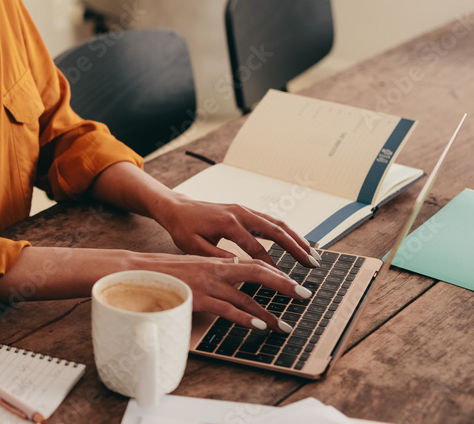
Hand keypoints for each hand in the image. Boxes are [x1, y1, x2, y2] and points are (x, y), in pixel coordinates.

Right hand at [134, 252, 313, 332]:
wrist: (138, 271)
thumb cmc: (166, 272)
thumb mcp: (194, 267)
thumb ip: (215, 272)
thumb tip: (233, 279)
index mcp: (217, 261)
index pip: (254, 264)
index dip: (276, 273)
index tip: (294, 283)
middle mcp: (216, 269)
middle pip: (258, 273)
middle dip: (284, 285)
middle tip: (304, 295)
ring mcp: (208, 284)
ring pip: (246, 297)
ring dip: (269, 313)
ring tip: (284, 326)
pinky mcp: (198, 298)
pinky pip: (227, 310)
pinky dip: (245, 318)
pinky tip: (259, 326)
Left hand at [147, 191, 319, 268]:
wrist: (176, 208)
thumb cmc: (183, 228)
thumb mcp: (193, 246)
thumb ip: (216, 256)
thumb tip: (240, 267)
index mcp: (227, 223)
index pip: (256, 248)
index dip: (272, 266)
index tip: (285, 281)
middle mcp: (239, 213)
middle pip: (274, 230)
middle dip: (296, 248)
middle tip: (312, 265)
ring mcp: (244, 209)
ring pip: (277, 223)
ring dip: (296, 238)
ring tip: (313, 255)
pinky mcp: (245, 210)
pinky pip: (270, 220)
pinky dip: (286, 231)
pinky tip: (297, 243)